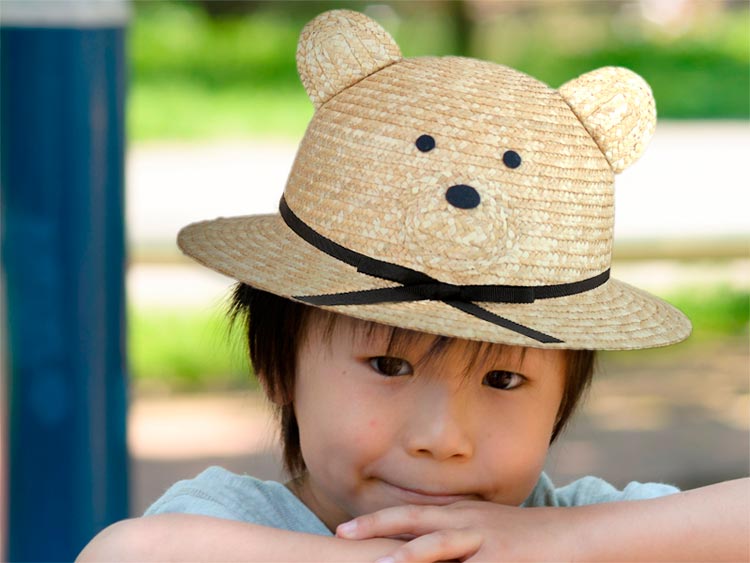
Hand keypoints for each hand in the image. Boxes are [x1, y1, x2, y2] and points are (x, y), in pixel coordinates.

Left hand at [336, 500, 573, 561]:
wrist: (574, 535)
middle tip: (341, 534)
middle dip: (376, 526)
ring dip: (406, 556)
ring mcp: (485, 541)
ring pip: (438, 545)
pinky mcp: (503, 561)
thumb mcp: (486, 528)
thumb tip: (426, 541)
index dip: (377, 520)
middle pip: (414, 519)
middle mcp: (467, 522)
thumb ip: (455, 533)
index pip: (411, 514)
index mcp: (460, 514)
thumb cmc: (527, 537)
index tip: (345, 529)